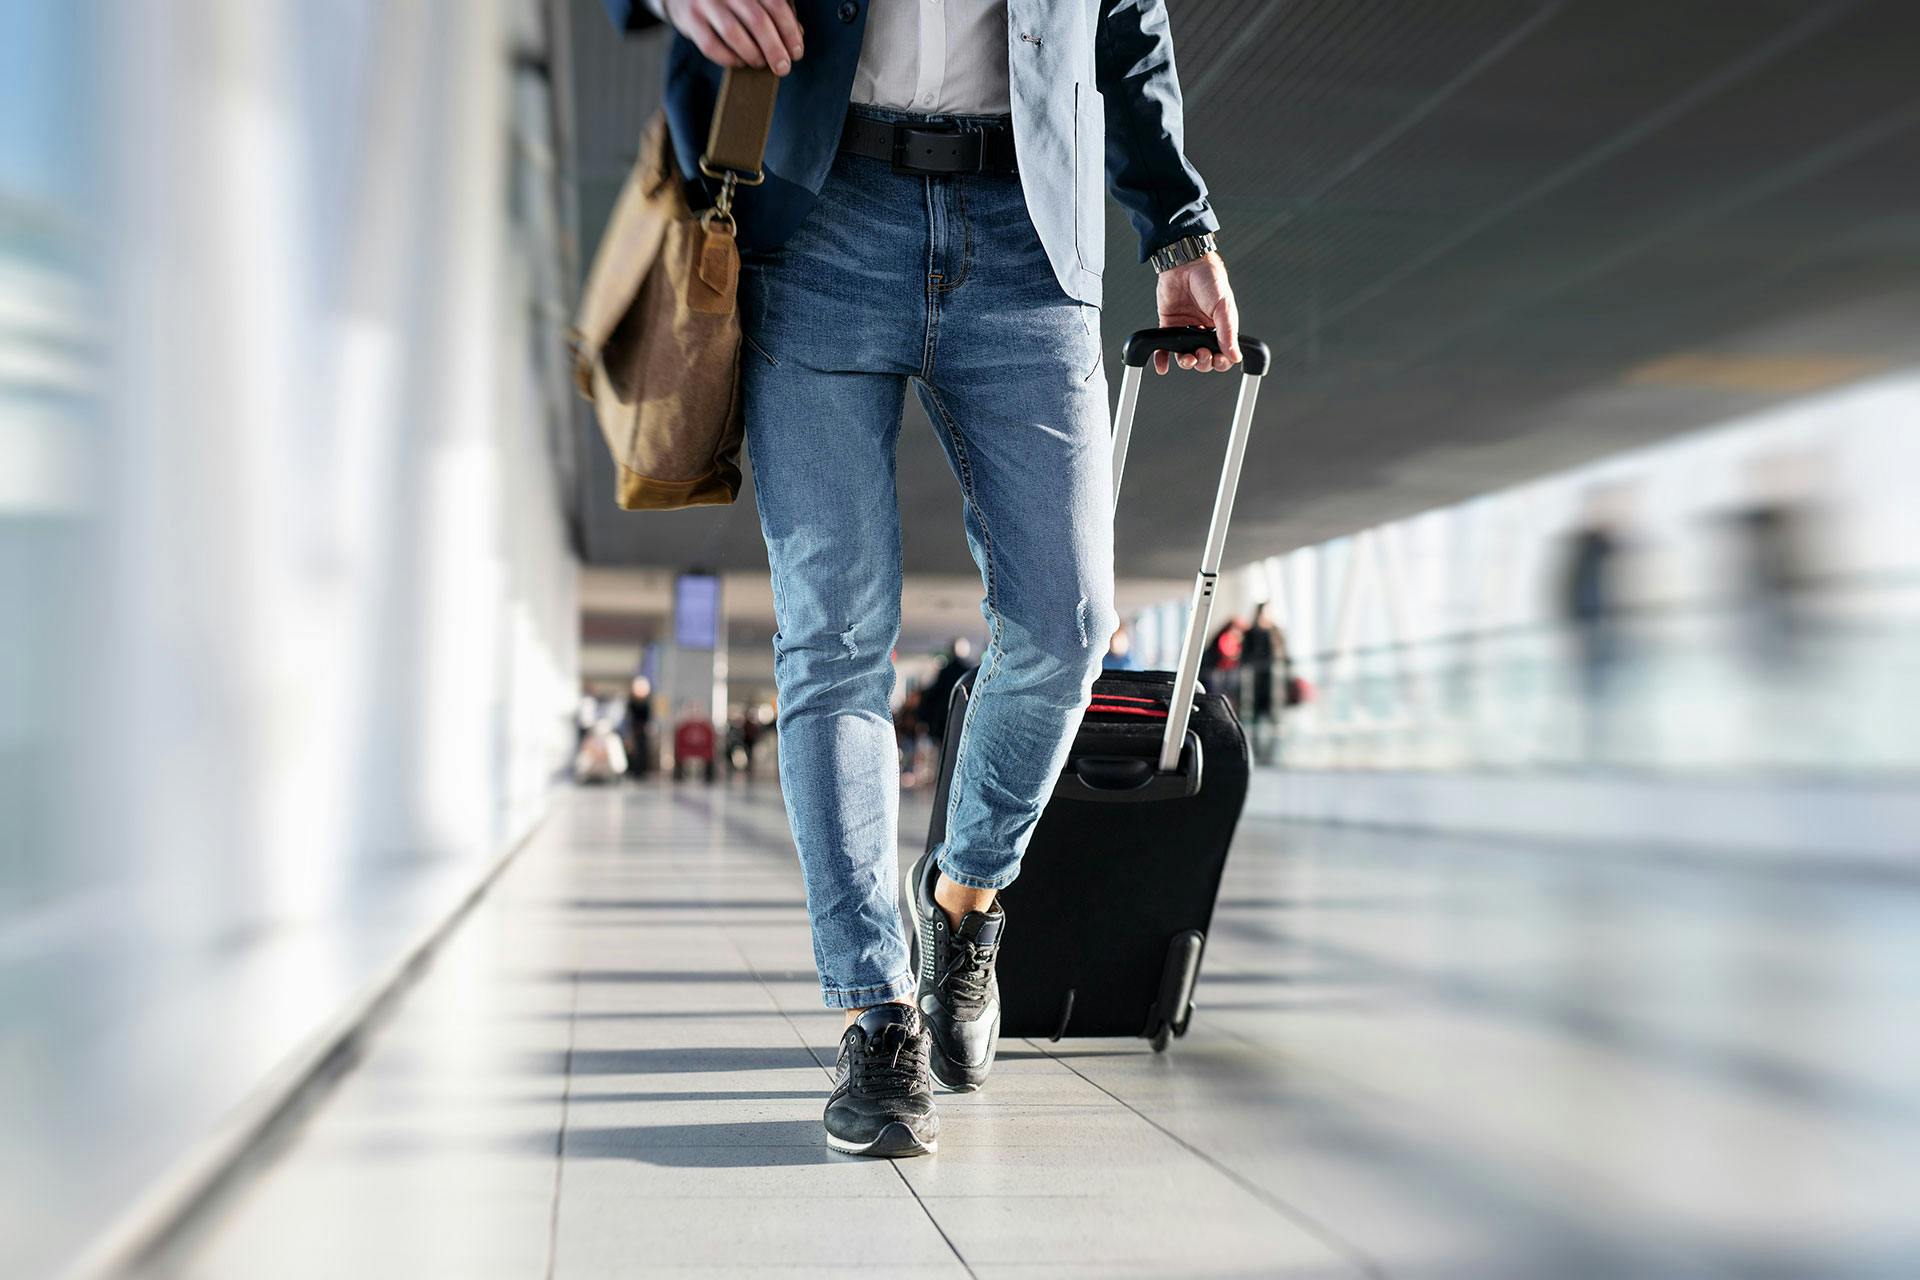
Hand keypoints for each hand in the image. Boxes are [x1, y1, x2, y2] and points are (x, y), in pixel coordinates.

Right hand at [665, 0, 803, 74]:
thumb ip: (771, 10)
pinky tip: (740, 62)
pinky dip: (730, 59)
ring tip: (761, 63)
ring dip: (753, 55)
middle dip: (774, 49)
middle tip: (783, 67)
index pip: (775, 3)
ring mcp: (705, 2)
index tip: (796, 52)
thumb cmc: (727, 0)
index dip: (789, 30)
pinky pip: (712, 46)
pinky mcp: (689, 18)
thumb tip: (796, 35)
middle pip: (757, 20)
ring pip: (734, 34)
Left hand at [1153, 251, 1238, 373]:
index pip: (1223, 352)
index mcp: (1221, 326)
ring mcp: (1186, 328)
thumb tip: (1235, 356)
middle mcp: (1203, 330)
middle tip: (1202, 354)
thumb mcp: (1223, 306)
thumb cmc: (1209, 279)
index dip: (1221, 361)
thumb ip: (1228, 332)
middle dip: (1204, 362)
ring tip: (1187, 358)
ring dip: (1187, 362)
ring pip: (1186, 355)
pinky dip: (1162, 359)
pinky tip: (1162, 367)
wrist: (1185, 263)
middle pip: (1204, 358)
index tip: (1218, 360)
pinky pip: (1165, 346)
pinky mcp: (1168, 324)